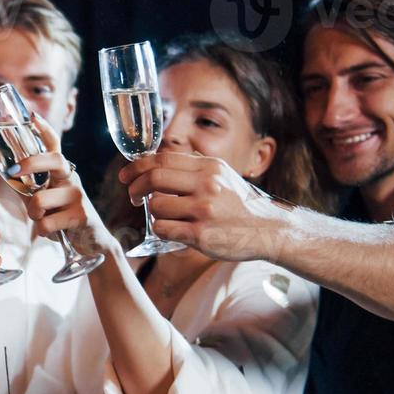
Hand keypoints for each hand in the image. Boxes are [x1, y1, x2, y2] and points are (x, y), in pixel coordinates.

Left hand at [10, 117, 117, 254]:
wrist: (93, 242)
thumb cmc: (63, 217)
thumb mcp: (46, 198)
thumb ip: (31, 187)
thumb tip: (8, 176)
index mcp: (61, 172)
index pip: (55, 145)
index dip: (44, 130)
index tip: (33, 116)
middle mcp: (71, 178)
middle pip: (53, 160)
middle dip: (30, 163)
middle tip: (13, 171)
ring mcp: (78, 196)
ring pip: (39, 201)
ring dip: (33, 215)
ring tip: (44, 219)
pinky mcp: (81, 216)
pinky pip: (46, 224)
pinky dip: (43, 231)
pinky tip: (55, 232)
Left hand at [120, 153, 289, 261]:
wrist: (268, 230)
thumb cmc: (239, 203)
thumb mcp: (222, 175)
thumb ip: (193, 168)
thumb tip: (155, 163)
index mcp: (210, 167)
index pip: (162, 159)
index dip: (136, 167)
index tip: (125, 176)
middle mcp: (207, 185)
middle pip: (154, 179)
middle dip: (136, 188)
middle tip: (134, 197)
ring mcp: (204, 210)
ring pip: (156, 207)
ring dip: (153, 213)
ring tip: (165, 217)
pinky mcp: (201, 234)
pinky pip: (163, 229)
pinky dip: (160, 229)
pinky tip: (171, 230)